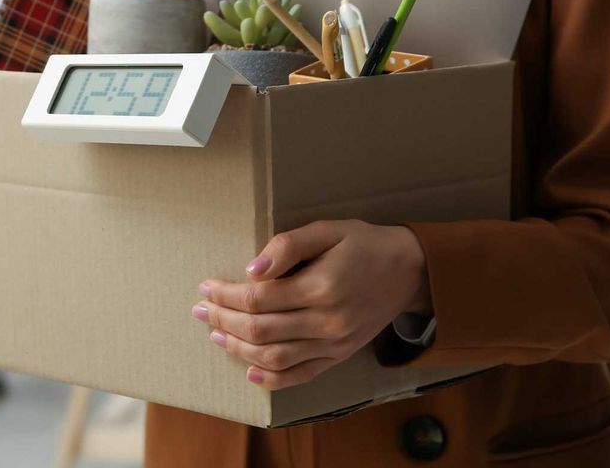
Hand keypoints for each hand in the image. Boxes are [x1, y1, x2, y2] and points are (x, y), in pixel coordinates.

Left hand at [192, 220, 429, 389]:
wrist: (410, 270)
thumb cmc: (364, 244)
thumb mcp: (328, 230)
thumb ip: (289, 245)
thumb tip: (252, 268)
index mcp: (321, 287)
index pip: (258, 298)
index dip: (226, 294)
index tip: (205, 286)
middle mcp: (328, 322)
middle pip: (260, 329)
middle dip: (223, 319)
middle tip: (199, 309)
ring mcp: (335, 344)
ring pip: (275, 356)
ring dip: (238, 348)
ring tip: (214, 334)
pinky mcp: (340, 355)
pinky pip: (301, 375)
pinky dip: (272, 378)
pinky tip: (250, 371)